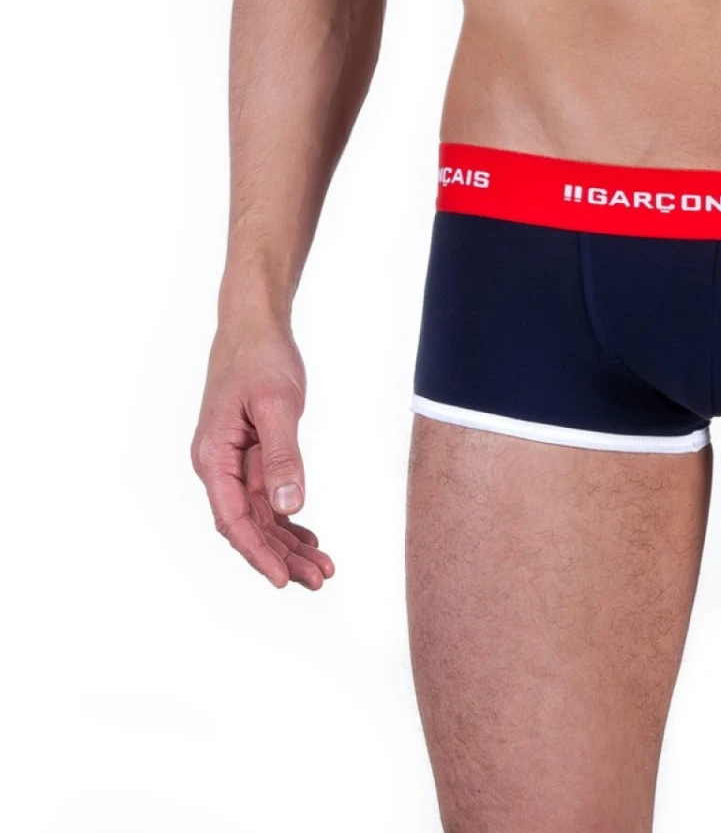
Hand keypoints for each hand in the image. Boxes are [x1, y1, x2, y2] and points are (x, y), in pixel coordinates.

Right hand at [191, 323, 333, 589]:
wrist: (255, 326)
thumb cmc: (261, 358)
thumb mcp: (277, 405)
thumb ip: (281, 456)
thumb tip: (289, 507)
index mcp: (213, 457)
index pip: (233, 519)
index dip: (258, 552)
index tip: (283, 579)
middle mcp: (218, 466)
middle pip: (248, 524)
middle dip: (281, 555)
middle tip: (319, 580)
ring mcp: (233, 462)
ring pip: (260, 515)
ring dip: (288, 543)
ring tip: (322, 568)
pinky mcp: (251, 454)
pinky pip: (268, 497)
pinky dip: (289, 518)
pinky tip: (310, 539)